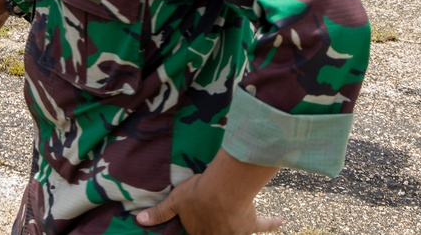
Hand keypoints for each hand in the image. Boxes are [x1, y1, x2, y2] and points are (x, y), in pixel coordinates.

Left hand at [136, 151, 281, 234]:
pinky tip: (281, 221)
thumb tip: (139, 221)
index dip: (199, 230)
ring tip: (237, 228)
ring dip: (238, 231)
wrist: (223, 190)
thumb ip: (160, 212)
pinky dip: (272, 223)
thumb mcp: (175, 202)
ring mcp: (236, 232)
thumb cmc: (197, 195)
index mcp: (200, 233)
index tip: (203, 227)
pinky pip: (263, 225)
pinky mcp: (251, 223)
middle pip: (215, 234)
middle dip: (216, 230)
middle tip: (217, 224)